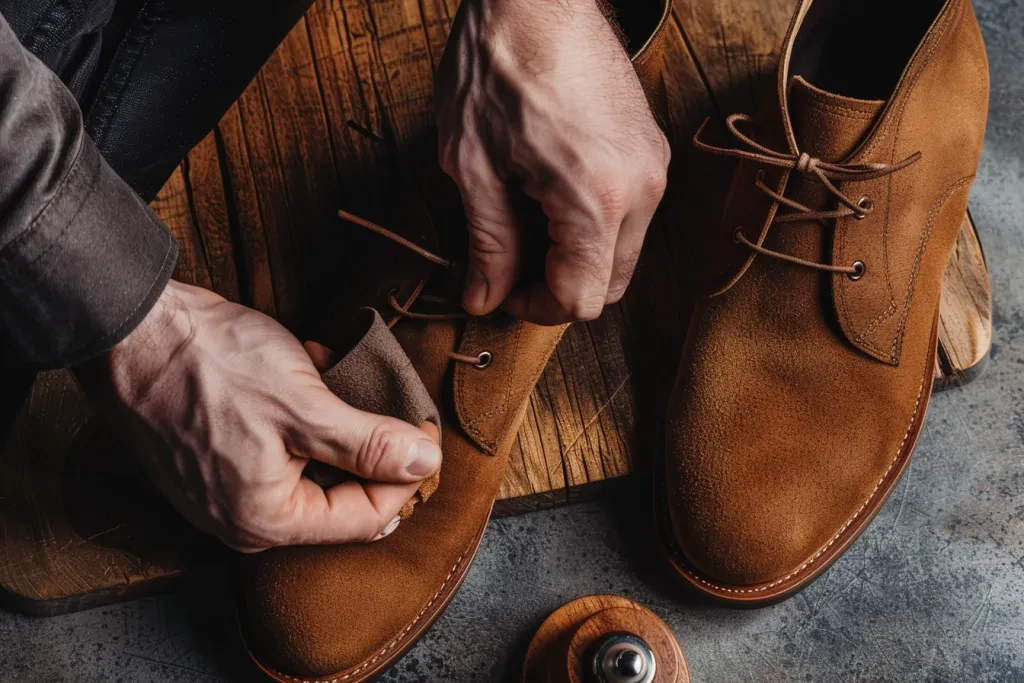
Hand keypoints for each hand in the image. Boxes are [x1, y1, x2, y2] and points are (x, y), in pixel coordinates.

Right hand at [74, 280, 440, 552]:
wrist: (130, 330)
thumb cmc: (210, 366)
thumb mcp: (305, 405)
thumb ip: (369, 444)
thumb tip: (425, 465)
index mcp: (268, 521)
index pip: (368, 518)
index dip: (406, 476)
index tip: (423, 432)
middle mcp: (244, 520)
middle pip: (339, 496)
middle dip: (367, 445)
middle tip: (383, 401)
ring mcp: (224, 492)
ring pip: (310, 466)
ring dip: (335, 422)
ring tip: (335, 375)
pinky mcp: (213, 460)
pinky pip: (279, 449)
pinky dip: (301, 414)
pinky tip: (305, 371)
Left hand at [435, 0, 669, 323]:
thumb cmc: (496, 67)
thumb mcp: (472, 166)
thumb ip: (487, 243)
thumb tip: (484, 298)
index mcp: (594, 200)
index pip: (580, 299)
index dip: (534, 308)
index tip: (501, 289)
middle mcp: (641, 190)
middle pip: (611, 285)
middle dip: (558, 286)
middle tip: (510, 262)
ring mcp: (654, 167)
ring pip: (623, 252)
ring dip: (576, 255)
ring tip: (525, 218)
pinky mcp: (653, 147)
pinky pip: (630, 214)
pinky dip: (593, 224)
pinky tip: (548, 192)